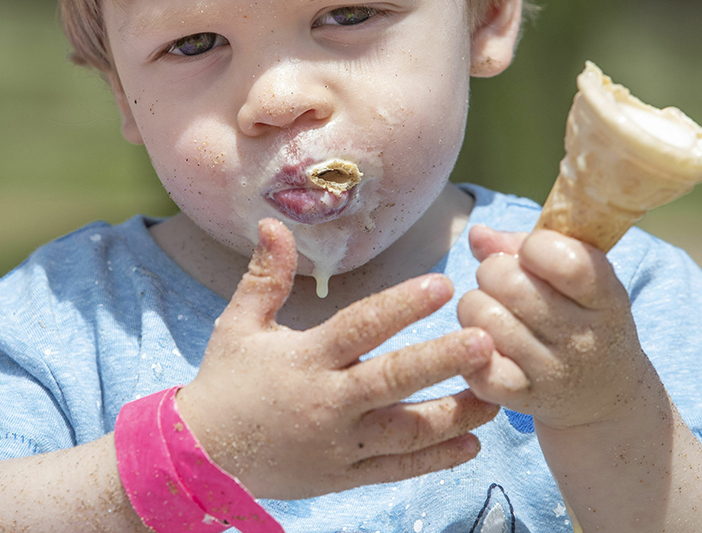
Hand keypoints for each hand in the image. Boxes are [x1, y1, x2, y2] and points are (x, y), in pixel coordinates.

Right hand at [175, 218, 498, 499]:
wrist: (202, 456)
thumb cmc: (225, 382)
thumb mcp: (239, 325)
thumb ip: (266, 276)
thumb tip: (272, 223)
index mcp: (305, 359)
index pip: (359, 327)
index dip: (401, 306)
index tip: (442, 285)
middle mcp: (327, 403)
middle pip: (393, 381)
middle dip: (442, 361)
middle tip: (488, 341)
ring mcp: (339, 445)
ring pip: (407, 432)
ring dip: (455, 415)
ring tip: (499, 396)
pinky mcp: (344, 477)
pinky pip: (397, 471)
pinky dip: (436, 460)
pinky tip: (472, 444)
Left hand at [458, 225, 650, 429]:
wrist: (604, 398)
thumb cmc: (581, 320)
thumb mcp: (578, 279)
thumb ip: (527, 246)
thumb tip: (478, 234)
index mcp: (606, 297)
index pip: (563, 258)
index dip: (533, 247)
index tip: (533, 256)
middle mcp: (584, 338)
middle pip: (508, 281)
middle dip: (493, 272)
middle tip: (503, 285)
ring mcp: (553, 372)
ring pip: (482, 315)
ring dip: (475, 307)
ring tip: (492, 314)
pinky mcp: (522, 399)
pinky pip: (477, 364)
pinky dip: (469, 349)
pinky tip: (484, 345)